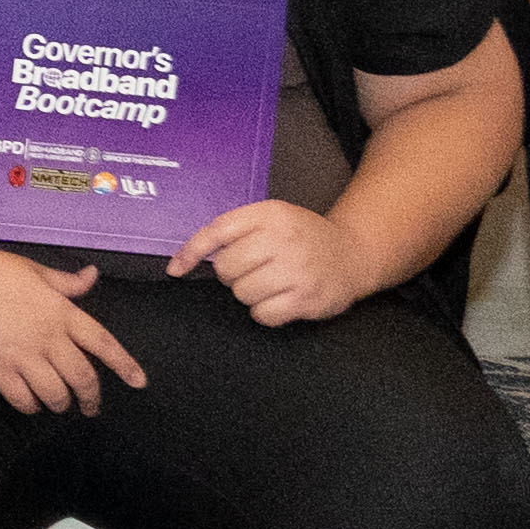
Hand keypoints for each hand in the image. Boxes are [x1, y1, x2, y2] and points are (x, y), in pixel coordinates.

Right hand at [0, 239, 142, 414]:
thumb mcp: (35, 271)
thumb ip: (66, 283)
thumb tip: (91, 276)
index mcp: (61, 311)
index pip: (103, 343)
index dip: (125, 365)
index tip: (139, 382)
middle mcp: (47, 336)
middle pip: (83, 377)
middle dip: (92, 398)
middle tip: (91, 408)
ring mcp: (22, 354)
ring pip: (55, 394)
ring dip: (61, 404)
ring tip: (59, 404)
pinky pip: (22, 398)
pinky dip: (30, 406)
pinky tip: (30, 403)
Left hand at [176, 198, 397, 325]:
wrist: (354, 254)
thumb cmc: (304, 238)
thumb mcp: (274, 219)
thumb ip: (236, 231)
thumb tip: (186, 259)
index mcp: (270, 214)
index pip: (218, 230)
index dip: (192, 251)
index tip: (176, 269)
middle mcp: (283, 238)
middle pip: (226, 268)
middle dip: (233, 274)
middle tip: (255, 270)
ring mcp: (296, 269)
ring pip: (242, 293)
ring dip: (251, 294)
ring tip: (273, 283)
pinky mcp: (307, 298)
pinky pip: (262, 314)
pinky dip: (266, 312)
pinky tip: (282, 300)